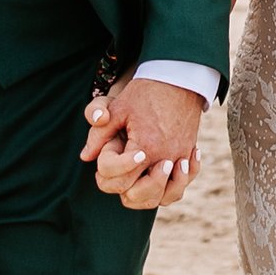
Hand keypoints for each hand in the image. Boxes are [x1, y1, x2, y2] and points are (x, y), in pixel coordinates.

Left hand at [81, 77, 204, 211]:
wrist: (179, 77)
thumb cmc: (145, 92)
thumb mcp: (117, 109)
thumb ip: (99, 135)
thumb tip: (86, 157)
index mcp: (145, 148)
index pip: (119, 179)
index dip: (107, 170)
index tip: (112, 150)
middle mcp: (165, 158)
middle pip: (141, 196)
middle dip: (125, 187)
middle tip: (121, 169)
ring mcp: (180, 157)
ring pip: (166, 196)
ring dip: (150, 192)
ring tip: (142, 176)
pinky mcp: (189, 153)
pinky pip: (184, 182)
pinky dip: (175, 184)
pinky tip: (166, 171)